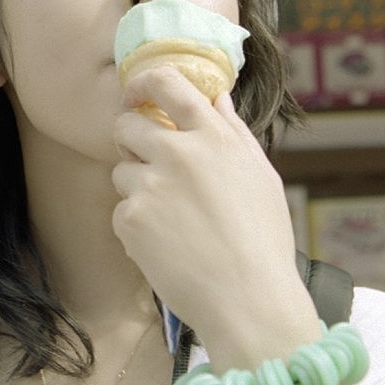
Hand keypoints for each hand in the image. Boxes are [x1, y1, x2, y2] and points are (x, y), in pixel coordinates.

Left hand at [111, 65, 316, 363]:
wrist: (249, 301)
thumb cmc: (263, 242)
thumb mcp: (260, 177)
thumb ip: (232, 132)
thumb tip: (216, 97)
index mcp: (214, 137)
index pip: (167, 83)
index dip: (143, 83)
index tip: (136, 93)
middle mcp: (179, 153)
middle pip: (126, 124)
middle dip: (131, 141)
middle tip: (149, 165)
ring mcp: (151, 186)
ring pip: (121, 171)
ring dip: (137, 188)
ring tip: (173, 220)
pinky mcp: (131, 219)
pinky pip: (121, 210)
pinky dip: (137, 226)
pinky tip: (167, 246)